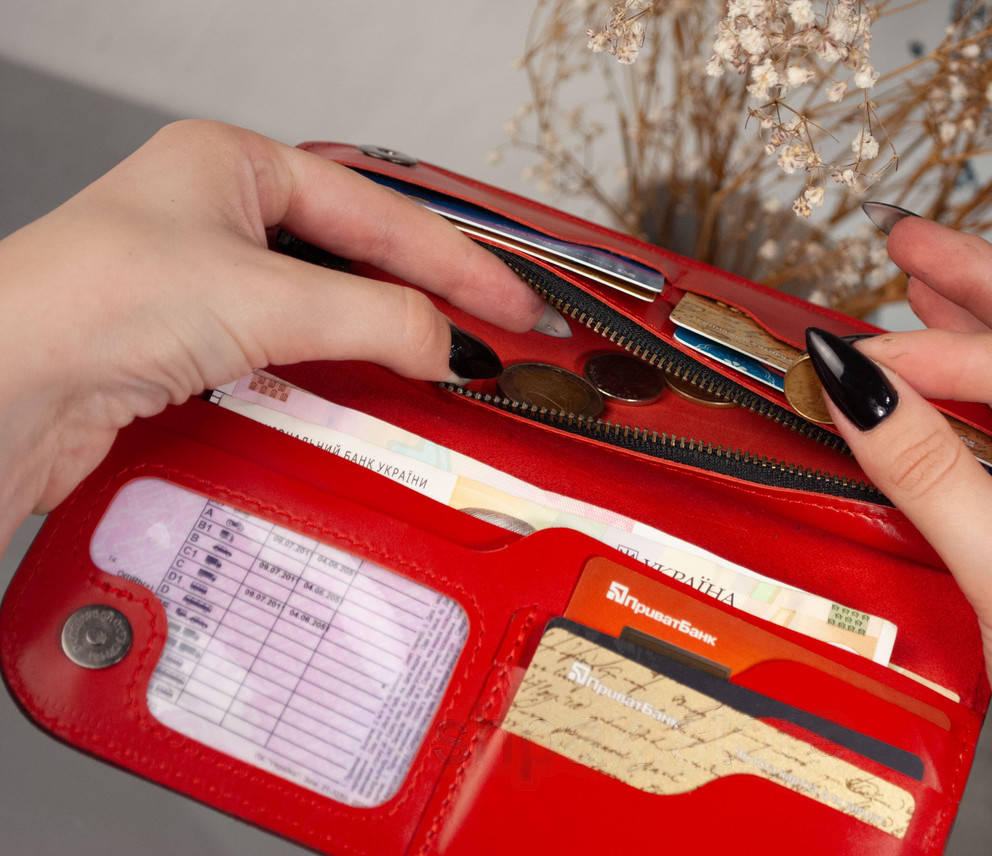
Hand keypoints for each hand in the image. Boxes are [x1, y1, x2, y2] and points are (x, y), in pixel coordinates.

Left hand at [0, 121, 546, 547]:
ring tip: (453, 366)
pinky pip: (297, 356)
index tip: (514, 305)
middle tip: (500, 335)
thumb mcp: (259, 297)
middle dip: (431, 299)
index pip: (378, 211)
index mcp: (233, 163)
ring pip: (331, 310)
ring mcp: (209, 284)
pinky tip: (377, 394)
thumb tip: (451, 345)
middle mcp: (221, 216)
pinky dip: (343, 378)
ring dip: (388, 343)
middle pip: (361, 256)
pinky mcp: (198, 350)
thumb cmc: (82, 307)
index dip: (458, 262)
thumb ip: (375, 318)